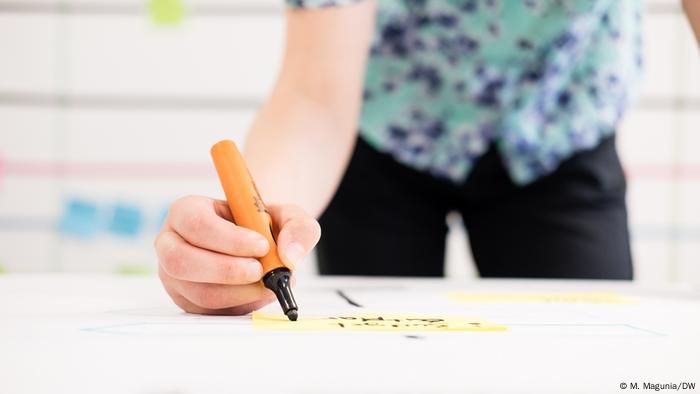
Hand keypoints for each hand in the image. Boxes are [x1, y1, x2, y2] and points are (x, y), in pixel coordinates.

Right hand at [155, 196, 320, 314]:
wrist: (256, 242)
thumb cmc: (263, 225)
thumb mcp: (287, 215)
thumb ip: (298, 227)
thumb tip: (290, 256)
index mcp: (187, 211)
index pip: (196, 224)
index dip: (229, 239)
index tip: (262, 245)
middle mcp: (171, 243)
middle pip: (182, 261)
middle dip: (228, 270)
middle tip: (260, 271)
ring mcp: (175, 276)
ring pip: (199, 292)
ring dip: (239, 292)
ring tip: (266, 282)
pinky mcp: (187, 301)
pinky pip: (209, 312)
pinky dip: (239, 305)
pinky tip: (256, 292)